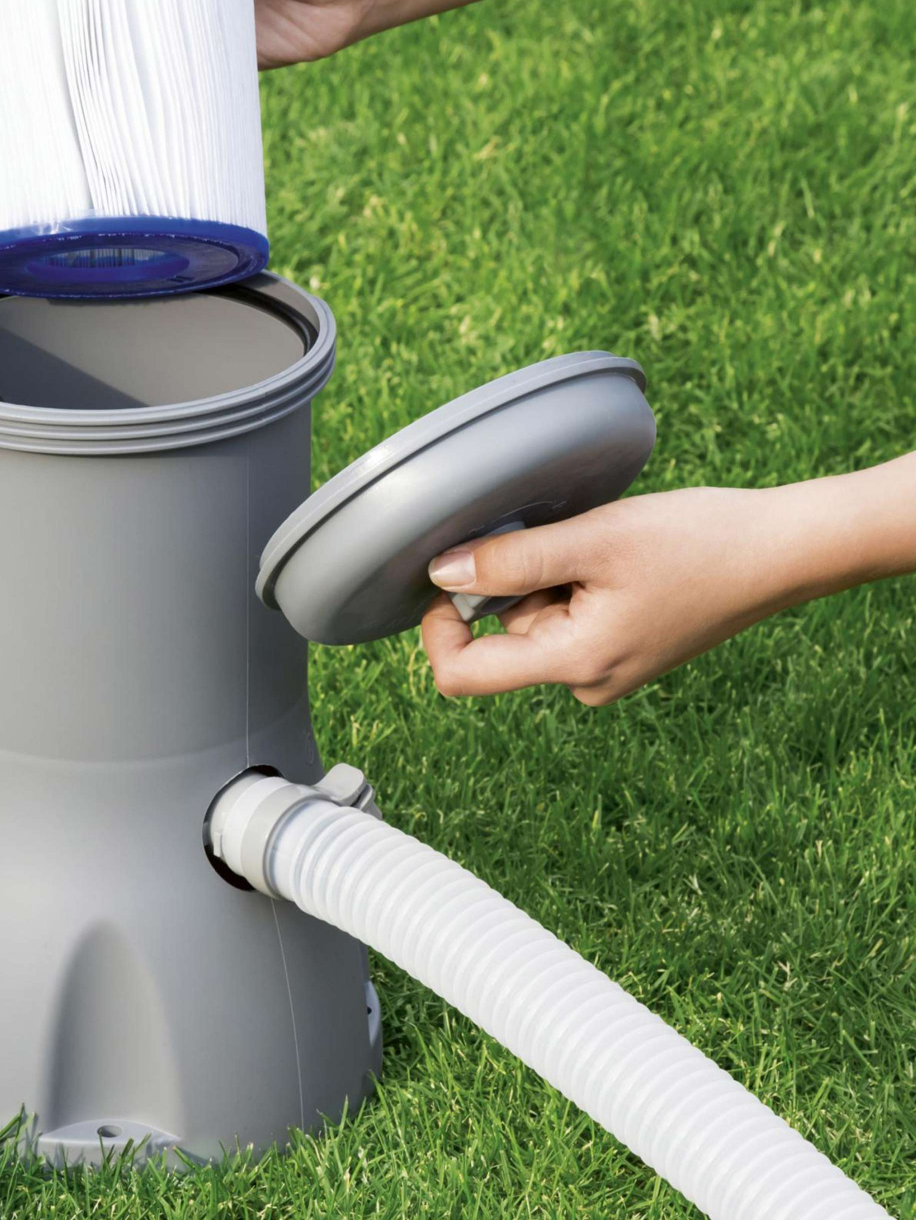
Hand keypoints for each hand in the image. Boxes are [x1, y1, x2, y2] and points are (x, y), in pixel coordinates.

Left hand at [419, 486, 834, 704]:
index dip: (438, 625)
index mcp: (575, 665)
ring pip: (533, 620)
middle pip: (501, 635)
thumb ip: (510, 561)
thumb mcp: (593, 539)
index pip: (463, 675)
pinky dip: (572, 581)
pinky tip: (614, 557)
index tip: (452, 571)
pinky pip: (567, 616)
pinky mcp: (621, 648)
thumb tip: (441, 573)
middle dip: (512, 582)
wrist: (781, 551)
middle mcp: (586, 681)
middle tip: (565, 540)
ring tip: (601, 547)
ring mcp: (605, 667)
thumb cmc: (698, 541)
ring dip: (546, 577)